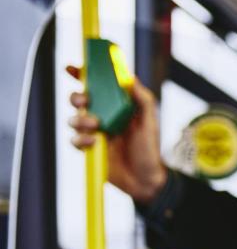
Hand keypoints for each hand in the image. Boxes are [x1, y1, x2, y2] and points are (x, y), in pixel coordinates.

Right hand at [66, 65, 168, 203]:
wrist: (147, 180)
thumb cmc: (150, 150)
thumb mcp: (150, 123)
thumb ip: (143, 99)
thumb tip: (131, 77)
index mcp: (114, 107)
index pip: (95, 87)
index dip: (82, 75)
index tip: (72, 68)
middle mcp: (101, 117)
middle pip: (78, 101)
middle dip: (76, 97)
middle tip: (85, 101)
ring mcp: (94, 133)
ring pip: (73, 119)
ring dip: (80, 119)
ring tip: (95, 124)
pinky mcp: (89, 149)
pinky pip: (75, 140)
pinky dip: (81, 138)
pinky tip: (93, 141)